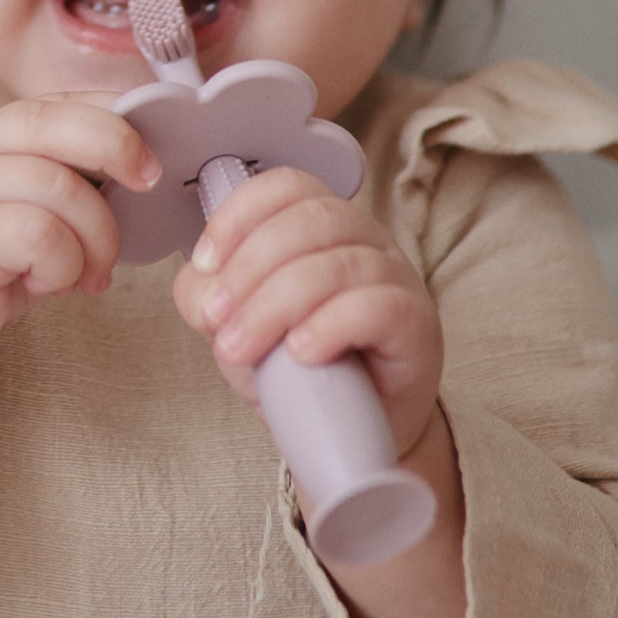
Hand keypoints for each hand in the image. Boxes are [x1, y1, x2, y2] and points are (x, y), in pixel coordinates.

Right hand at [0, 96, 160, 374]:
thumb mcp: (14, 210)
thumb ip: (60, 182)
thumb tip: (137, 173)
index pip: (60, 102)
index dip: (117, 113)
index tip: (155, 147)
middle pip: (57, 123)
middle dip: (118, 146)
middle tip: (147, 183)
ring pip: (62, 189)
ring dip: (97, 239)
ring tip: (89, 275)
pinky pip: (41, 237)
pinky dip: (64, 266)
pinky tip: (49, 286)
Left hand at [171, 167, 444, 459]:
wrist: (342, 431)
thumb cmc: (293, 367)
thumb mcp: (234, 325)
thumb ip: (207, 297)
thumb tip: (201, 288)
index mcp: (320, 224)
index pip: (286, 186)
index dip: (239, 214)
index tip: (204, 262)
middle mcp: (364, 239)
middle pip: (310, 220)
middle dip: (248, 269)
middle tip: (217, 320)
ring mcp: (396, 278)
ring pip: (337, 265)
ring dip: (273, 306)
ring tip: (241, 348)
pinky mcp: (416, 324)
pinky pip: (378, 307)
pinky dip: (329, 326)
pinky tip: (301, 352)